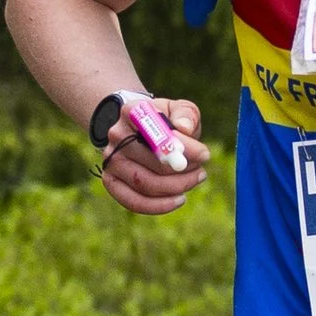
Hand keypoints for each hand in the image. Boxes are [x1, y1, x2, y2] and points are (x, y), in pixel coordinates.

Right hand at [99, 97, 210, 214]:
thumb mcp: (179, 109)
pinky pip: (133, 201)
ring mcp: (111, 160)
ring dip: (176, 187)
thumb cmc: (165, 121)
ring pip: (145, 184)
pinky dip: (159, 206)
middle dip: (183, 172)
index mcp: (132, 112)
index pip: (154, 131)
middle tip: (201, 172)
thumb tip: (184, 129)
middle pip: (152, 162)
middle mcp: (116, 135)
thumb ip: (186, 114)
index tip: (204, 155)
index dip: (180, 146)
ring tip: (194, 180)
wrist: (139, 130)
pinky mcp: (110, 181)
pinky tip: (179, 200)